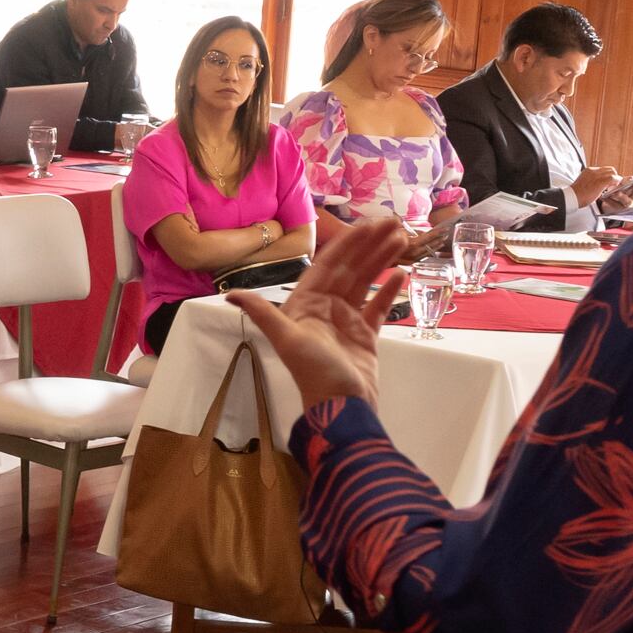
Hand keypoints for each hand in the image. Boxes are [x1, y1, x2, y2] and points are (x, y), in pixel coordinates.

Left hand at [234, 213, 410, 407]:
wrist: (342, 409)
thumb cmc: (314, 373)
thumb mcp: (287, 339)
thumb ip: (262, 314)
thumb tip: (230, 295)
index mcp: (305, 305)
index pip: (328, 265)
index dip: (347, 243)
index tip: (367, 224)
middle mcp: (324, 308)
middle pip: (350, 269)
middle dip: (370, 245)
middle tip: (393, 223)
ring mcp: (346, 321)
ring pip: (365, 283)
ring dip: (381, 260)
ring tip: (402, 239)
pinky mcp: (365, 336)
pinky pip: (378, 307)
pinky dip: (389, 291)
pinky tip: (402, 272)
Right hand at [568, 161, 620, 202]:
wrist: (572, 197)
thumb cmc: (576, 194)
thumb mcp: (584, 183)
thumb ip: (591, 181)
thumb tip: (597, 186)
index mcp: (588, 170)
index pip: (603, 169)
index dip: (608, 175)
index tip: (609, 182)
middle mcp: (593, 171)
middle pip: (610, 169)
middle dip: (614, 176)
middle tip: (614, 183)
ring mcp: (597, 175)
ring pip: (613, 172)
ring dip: (616, 179)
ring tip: (614, 186)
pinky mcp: (601, 181)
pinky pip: (613, 178)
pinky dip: (616, 181)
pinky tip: (615, 187)